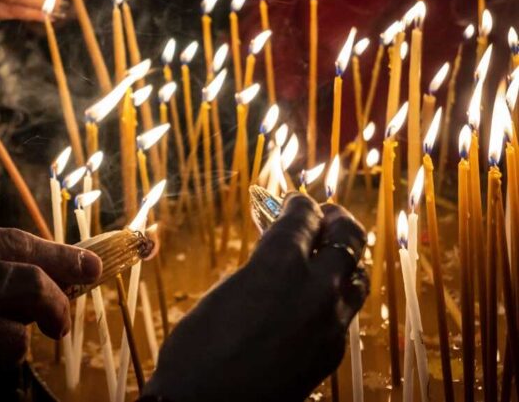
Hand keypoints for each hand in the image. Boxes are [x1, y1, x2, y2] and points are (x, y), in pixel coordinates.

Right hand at [143, 194, 367, 401]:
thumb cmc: (197, 348)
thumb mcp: (224, 292)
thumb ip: (259, 268)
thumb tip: (276, 256)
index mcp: (280, 264)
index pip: (304, 217)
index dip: (299, 204)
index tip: (295, 201)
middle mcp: (315, 289)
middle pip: (347, 238)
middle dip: (335, 220)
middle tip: (322, 216)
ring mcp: (330, 323)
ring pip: (357, 276)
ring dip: (344, 258)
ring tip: (327, 255)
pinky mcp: (333, 353)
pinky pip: (345, 312)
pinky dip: (335, 296)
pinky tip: (315, 299)